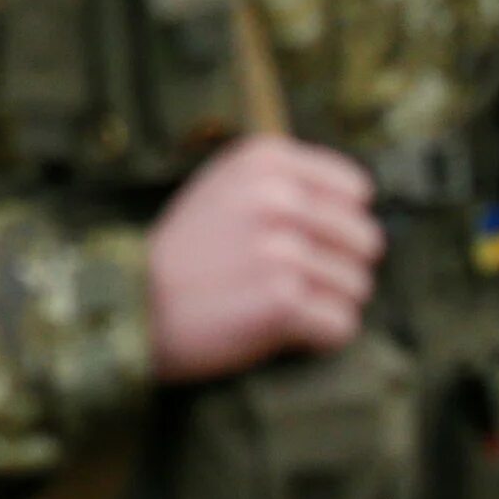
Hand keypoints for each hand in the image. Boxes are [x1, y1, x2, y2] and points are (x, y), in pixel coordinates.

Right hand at [146, 135, 383, 384]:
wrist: (132, 304)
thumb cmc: (184, 253)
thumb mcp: (224, 187)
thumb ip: (285, 182)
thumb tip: (357, 202)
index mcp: (265, 160)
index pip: (356, 190)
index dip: (338, 224)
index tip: (305, 242)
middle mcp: (277, 197)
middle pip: (366, 241)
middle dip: (338, 268)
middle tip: (296, 283)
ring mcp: (282, 248)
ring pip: (358, 286)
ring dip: (327, 305)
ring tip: (281, 306)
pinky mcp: (283, 300)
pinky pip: (342, 325)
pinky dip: (318, 338)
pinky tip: (282, 331)